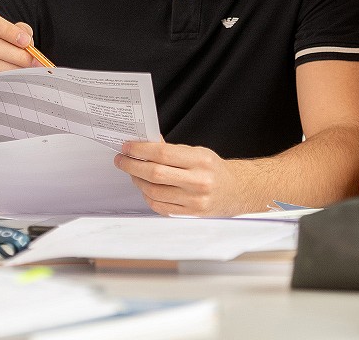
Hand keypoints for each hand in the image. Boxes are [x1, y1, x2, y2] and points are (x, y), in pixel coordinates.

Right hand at [0, 11, 38, 82]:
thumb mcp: (9, 36)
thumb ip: (20, 32)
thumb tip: (29, 44)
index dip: (8, 31)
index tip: (26, 41)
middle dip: (16, 54)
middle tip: (32, 61)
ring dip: (12, 69)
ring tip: (26, 72)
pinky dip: (2, 81)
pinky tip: (13, 81)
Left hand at [115, 141, 262, 216]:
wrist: (236, 191)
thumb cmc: (214, 169)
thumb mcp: (198, 152)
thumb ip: (172, 150)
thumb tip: (145, 144)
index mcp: (201, 160)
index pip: (162, 153)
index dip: (140, 150)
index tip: (127, 147)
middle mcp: (198, 181)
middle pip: (155, 173)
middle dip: (132, 165)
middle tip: (121, 160)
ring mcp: (194, 200)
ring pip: (154, 191)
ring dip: (137, 181)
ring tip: (133, 172)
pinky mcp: (190, 214)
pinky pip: (160, 206)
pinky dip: (147, 196)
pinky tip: (145, 187)